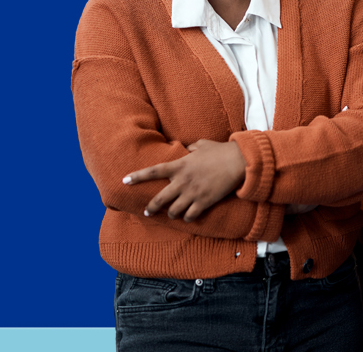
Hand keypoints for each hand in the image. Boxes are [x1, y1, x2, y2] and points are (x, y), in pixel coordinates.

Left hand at [122, 139, 246, 221]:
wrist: (238, 162)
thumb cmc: (220, 151)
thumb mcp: (201, 144)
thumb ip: (190, 148)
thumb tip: (186, 149)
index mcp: (179, 165)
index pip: (153, 171)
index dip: (137, 177)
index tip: (125, 181)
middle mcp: (182, 181)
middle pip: (160, 199)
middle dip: (151, 207)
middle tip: (146, 211)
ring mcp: (193, 193)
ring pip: (174, 211)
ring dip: (171, 214)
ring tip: (171, 215)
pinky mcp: (204, 202)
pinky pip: (190, 215)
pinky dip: (187, 218)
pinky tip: (187, 217)